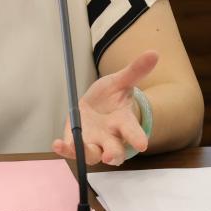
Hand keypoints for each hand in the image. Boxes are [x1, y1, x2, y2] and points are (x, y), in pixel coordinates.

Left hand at [52, 50, 157, 166]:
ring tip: (76, 148)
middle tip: (110, 157)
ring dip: (86, 154)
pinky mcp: (77, 143)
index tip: (142, 145)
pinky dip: (65, 149)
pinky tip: (57, 144)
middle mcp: (111, 137)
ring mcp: (94, 142)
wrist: (97, 105)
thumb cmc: (112, 96)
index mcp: (124, 122)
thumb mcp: (121, 81)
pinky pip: (72, 150)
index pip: (133, 132)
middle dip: (113, 155)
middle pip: (115, 151)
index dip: (137, 138)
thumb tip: (153, 53)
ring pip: (93, 154)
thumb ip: (135, 71)